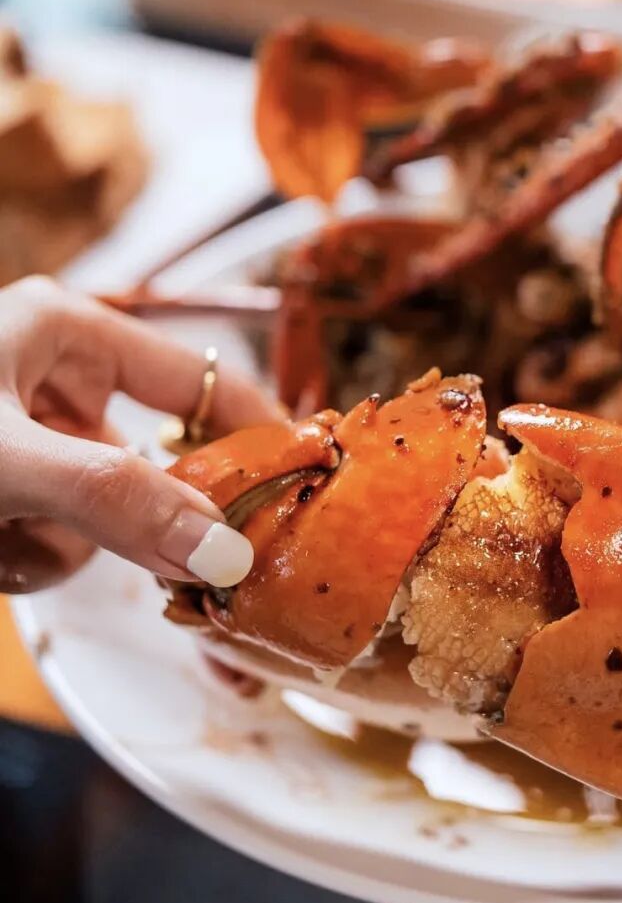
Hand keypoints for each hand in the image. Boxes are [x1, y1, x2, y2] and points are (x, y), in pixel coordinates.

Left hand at [0, 276, 281, 591]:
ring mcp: (34, 442)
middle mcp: (57, 382)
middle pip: (155, 467)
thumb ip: (114, 499)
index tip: (310, 487)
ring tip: (1, 539)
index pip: (201, 381)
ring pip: (106, 519)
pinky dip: (27, 561)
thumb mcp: (6, 461)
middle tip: (176, 570)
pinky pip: (59, 544)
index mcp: (68, 332)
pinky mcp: (13, 494)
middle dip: (136, 521)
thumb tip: (225, 551)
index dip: (257, 434)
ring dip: (61, 547)